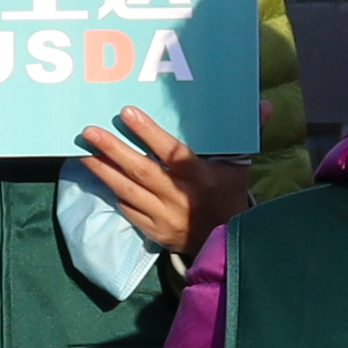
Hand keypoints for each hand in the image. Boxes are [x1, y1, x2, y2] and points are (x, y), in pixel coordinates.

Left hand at [73, 110, 253, 262]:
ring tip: (83, 152)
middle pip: (141, 171)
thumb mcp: (241, 166)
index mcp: (202, 177)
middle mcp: (180, 197)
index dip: (149, 133)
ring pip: (128, 191)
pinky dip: (112, 193)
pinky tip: (97, 176)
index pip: (172, 152)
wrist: (227, 242)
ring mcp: (164, 216)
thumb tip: (264, 105)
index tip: (127, 113)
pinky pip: (127, 210)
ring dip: (103, 171)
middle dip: (113, 150)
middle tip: (89, 132)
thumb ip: (248, 133)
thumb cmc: (229, 195)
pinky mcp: (153, 231)